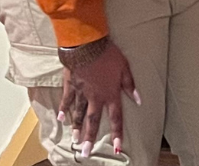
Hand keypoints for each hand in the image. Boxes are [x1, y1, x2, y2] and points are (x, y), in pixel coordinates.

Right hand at [58, 38, 137, 158]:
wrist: (86, 45)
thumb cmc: (108, 55)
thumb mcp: (124, 68)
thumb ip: (129, 85)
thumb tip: (138, 100)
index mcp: (110, 94)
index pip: (115, 118)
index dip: (117, 133)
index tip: (116, 148)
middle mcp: (95, 97)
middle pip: (93, 121)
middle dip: (90, 138)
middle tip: (85, 152)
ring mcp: (81, 92)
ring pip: (78, 114)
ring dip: (76, 127)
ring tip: (75, 139)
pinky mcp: (71, 85)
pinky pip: (67, 100)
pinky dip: (64, 109)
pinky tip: (61, 119)